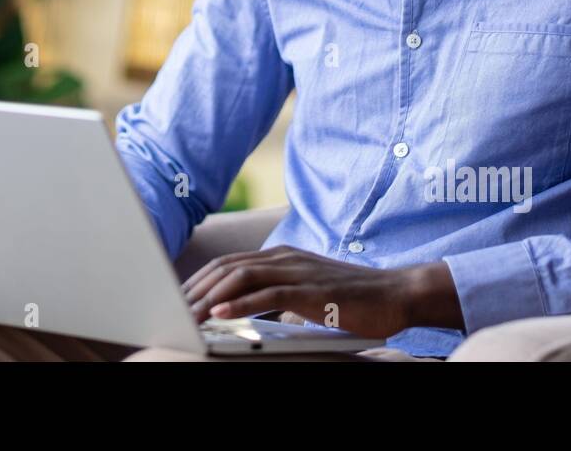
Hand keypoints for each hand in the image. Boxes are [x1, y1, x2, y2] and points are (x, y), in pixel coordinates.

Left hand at [181, 245, 464, 338]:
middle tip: (174, 308)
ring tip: (190, 313)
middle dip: (197, 288)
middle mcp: (285, 258)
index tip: (180, 299)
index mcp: (281, 257)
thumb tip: (249, 310)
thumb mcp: (307, 294)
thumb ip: (278, 296)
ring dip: (212, 296)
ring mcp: (298, 271)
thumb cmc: (353, 298)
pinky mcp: (311, 289)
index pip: (230, 264)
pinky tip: (222, 313)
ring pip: (242, 276)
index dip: (201, 280)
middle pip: (228, 266)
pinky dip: (241, 303)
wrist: (396, 292)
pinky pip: (269, 294)